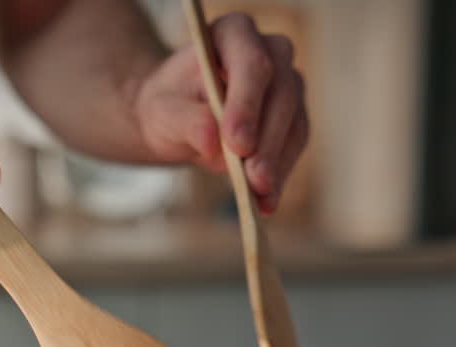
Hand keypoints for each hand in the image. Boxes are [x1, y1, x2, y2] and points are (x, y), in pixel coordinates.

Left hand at [133, 13, 306, 214]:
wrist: (177, 118)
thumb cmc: (168, 105)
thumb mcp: (162, 112)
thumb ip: (185, 120)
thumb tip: (212, 141)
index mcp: (234, 34)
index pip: (252, 63)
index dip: (247, 104)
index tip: (235, 143)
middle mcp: (271, 53)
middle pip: (280, 94)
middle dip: (266, 140)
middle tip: (253, 178)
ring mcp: (287, 86)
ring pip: (293, 123)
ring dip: (277, 163)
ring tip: (260, 195)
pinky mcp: (293, 119)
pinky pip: (293, 147)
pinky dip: (280, 176)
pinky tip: (266, 203)